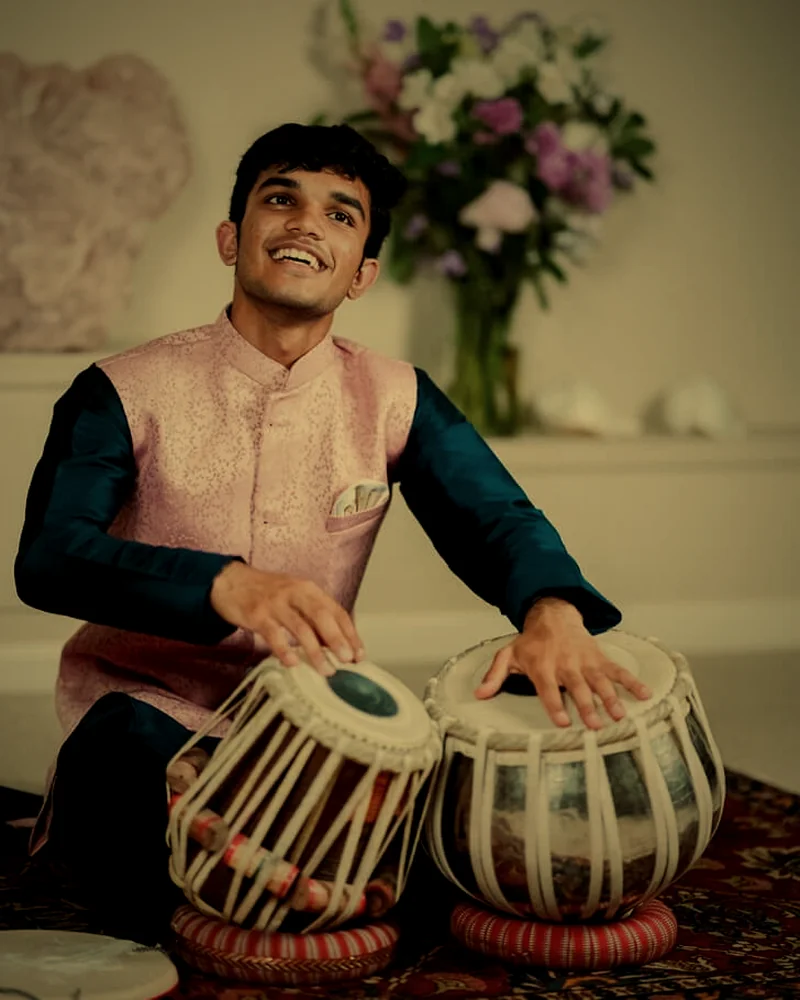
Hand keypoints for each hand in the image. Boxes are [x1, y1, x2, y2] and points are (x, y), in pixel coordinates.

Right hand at [210, 562, 363, 674]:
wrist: (230, 582)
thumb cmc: (268, 593)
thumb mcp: (294, 598)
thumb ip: (313, 618)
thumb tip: (335, 646)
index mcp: (309, 589)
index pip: (336, 610)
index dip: (349, 633)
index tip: (359, 655)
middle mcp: (295, 592)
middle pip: (322, 616)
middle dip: (337, 639)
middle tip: (347, 660)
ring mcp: (275, 603)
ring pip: (300, 627)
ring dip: (315, 651)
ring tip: (325, 670)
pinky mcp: (257, 615)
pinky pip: (274, 634)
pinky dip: (285, 650)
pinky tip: (293, 663)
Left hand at [474, 598, 650, 728]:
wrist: (553, 615)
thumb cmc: (531, 642)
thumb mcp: (508, 655)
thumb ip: (495, 675)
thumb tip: (479, 694)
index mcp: (543, 666)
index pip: (548, 689)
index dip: (554, 705)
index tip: (562, 722)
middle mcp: (565, 664)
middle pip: (577, 688)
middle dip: (586, 706)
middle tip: (595, 725)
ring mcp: (585, 661)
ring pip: (599, 681)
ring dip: (610, 698)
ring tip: (619, 715)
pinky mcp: (599, 658)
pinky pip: (618, 670)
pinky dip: (632, 681)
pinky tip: (644, 694)